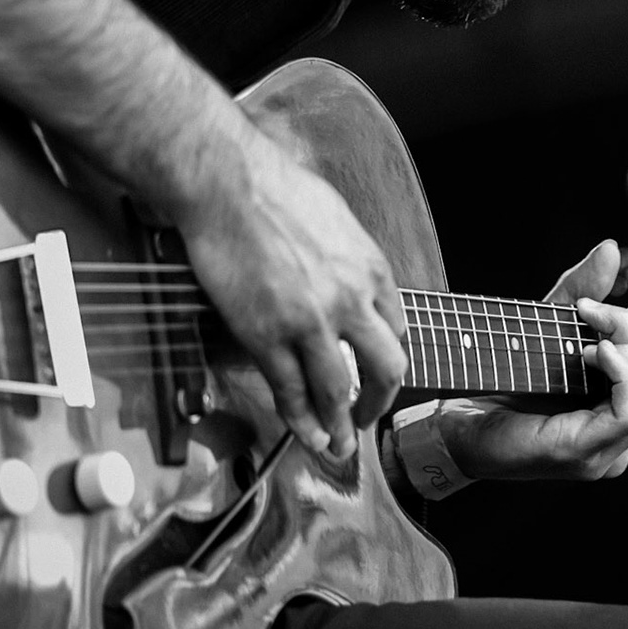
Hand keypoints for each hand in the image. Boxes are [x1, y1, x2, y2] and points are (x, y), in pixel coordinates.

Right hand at [178, 131, 405, 459]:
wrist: (229, 183)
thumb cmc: (275, 190)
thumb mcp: (338, 221)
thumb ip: (349, 259)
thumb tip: (347, 277)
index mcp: (373, 270)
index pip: (398, 329)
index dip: (389, 358)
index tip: (379, 372)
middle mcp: (352, 300)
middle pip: (387, 368)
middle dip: (381, 400)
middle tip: (369, 416)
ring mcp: (311, 322)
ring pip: (339, 391)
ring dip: (342, 426)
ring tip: (340, 445)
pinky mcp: (267, 335)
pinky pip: (291, 391)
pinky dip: (302, 421)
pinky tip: (308, 437)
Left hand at [441, 240, 627, 481]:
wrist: (448, 422)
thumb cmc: (497, 380)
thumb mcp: (548, 328)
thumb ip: (582, 291)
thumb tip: (610, 248)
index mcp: (618, 418)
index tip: (614, 309)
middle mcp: (620, 442)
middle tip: (599, 315)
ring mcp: (604, 454)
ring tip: (589, 336)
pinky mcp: (582, 454)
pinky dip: (621, 374)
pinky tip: (593, 353)